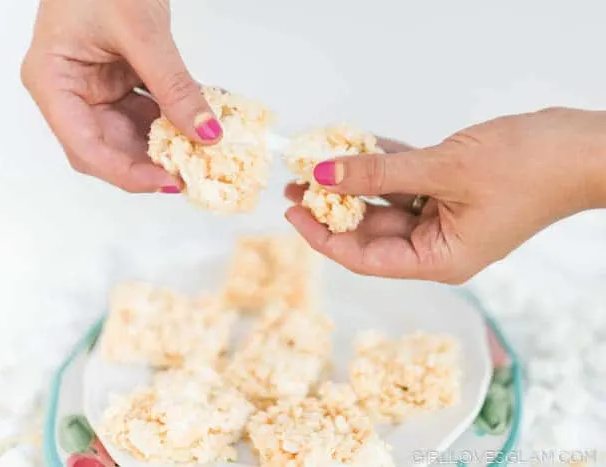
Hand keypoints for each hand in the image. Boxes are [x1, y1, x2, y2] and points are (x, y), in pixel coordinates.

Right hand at [22, 0, 221, 192]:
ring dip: (165, 146)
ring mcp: (95, 89)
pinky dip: (171, 122)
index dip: (127, 173)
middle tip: (192, 173)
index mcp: (53, 81)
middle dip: (150, 164)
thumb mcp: (142, 31)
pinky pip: (145, 115)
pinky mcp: (118, 83)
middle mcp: (70, 92)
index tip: (168, 181)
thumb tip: (206, 132)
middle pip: (108, 149)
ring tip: (199, 153)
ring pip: (130, 137)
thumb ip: (175, 85)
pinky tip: (196, 126)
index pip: (85, 147)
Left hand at [285, 108, 605, 282]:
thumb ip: (378, 173)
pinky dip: (383, 164)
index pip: (364, 258)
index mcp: (438, 258)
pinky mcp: (450, 190)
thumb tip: (324, 172)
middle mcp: (437, 243)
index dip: (323, 238)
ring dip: (354, 181)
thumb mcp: (443, 169)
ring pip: (385, 202)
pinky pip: (405, 180)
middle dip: (332, 206)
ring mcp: (444, 216)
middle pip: (370, 230)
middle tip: (298, 182)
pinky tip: (358, 146)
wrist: (584, 147)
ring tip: (317, 161)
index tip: (292, 212)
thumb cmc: (530, 169)